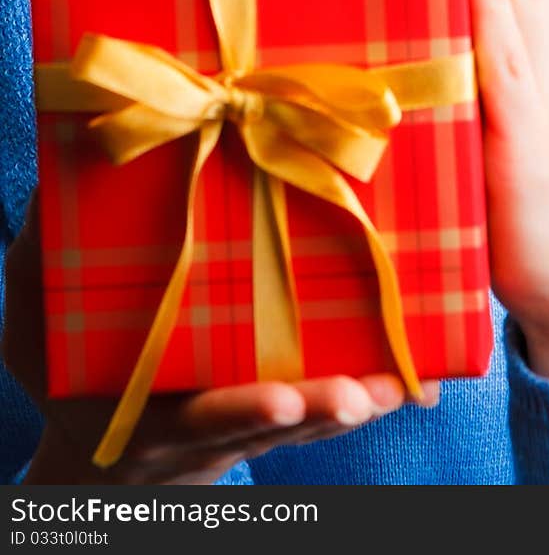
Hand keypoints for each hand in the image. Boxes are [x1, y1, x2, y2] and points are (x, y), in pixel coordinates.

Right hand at [3, 189, 438, 483]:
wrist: (91, 453)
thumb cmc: (63, 372)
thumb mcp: (32, 326)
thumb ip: (39, 268)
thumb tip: (49, 197)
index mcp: (144, 415)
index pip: (197, 419)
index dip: (241, 412)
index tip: (284, 400)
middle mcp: (197, 436)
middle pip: (269, 432)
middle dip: (320, 413)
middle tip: (366, 396)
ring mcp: (235, 435)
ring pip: (303, 430)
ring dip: (352, 406)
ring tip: (404, 386)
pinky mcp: (264, 423)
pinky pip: (315, 421)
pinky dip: (357, 402)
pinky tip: (410, 382)